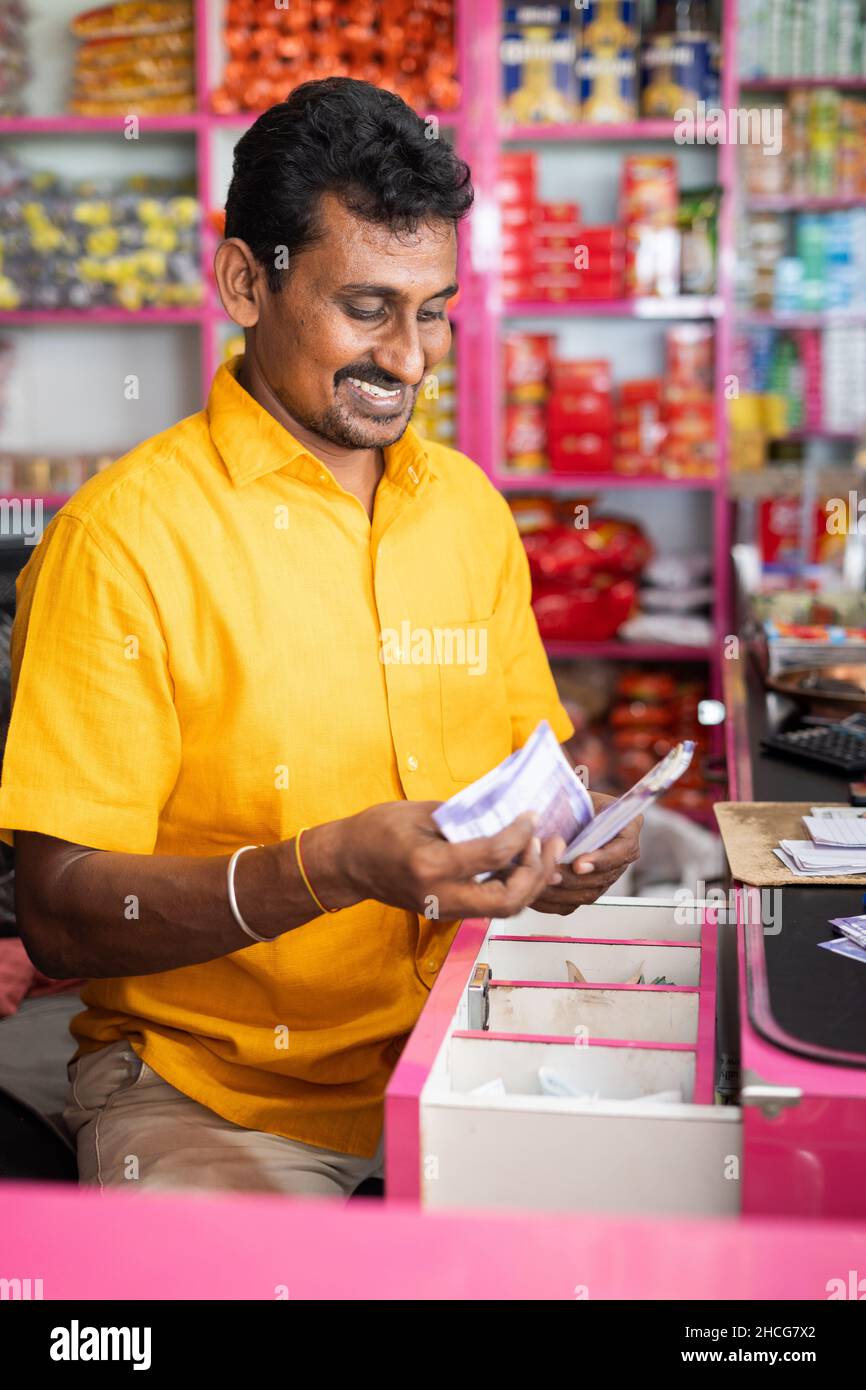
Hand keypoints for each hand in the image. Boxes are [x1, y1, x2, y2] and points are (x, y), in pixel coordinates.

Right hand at [325, 800, 564, 920]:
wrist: (347, 865)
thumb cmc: (376, 830)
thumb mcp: (420, 811)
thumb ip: (465, 815)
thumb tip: (507, 808)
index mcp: (431, 864)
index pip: (493, 854)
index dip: (521, 833)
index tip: (530, 815)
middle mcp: (441, 895)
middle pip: (509, 900)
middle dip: (537, 871)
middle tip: (551, 841)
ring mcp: (445, 910)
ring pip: (505, 909)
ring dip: (532, 882)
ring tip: (547, 852)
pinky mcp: (448, 912)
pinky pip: (492, 906)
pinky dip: (516, 887)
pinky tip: (526, 864)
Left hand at [529, 791, 642, 915]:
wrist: (563, 811)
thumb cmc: (571, 800)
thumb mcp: (577, 796)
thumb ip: (575, 808)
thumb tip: (555, 818)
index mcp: (627, 827)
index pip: (623, 849)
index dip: (601, 860)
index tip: (579, 863)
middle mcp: (621, 855)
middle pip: (604, 877)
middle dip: (574, 878)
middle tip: (550, 874)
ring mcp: (606, 875)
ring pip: (587, 893)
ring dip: (562, 891)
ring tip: (540, 883)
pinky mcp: (587, 889)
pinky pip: (572, 903)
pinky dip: (553, 901)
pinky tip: (536, 894)